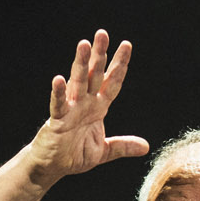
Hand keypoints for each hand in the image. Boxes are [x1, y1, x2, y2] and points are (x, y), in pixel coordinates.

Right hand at [27, 29, 148, 181]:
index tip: (126, 45)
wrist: (53, 167)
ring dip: (80, 64)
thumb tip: (146, 147)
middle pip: (94, 75)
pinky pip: (58, 104)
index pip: (111, 82)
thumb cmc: (74, 155)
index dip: (119, 65)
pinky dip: (58, 93)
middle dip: (99, 55)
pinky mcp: (57, 121)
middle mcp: (84, 104)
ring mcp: (70, 110)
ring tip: (83, 44)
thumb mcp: (103, 151)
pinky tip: (58, 79)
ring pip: (77, 82)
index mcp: (97, 108)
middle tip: (102, 33)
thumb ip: (122, 146)